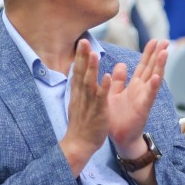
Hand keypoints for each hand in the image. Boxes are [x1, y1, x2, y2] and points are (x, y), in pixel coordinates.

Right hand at [59, 40, 111, 176]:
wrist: (79, 144)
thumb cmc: (81, 124)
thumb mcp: (79, 102)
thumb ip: (81, 87)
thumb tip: (79, 75)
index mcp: (78, 93)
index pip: (78, 71)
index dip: (79, 56)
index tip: (82, 42)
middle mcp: (82, 96)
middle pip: (81, 73)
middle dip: (82, 57)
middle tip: (83, 41)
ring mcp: (89, 103)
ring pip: (89, 83)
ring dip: (92, 68)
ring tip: (94, 53)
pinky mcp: (98, 112)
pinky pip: (101, 98)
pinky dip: (103, 87)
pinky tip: (107, 76)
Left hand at [108, 39, 168, 156]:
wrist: (119, 138)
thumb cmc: (117, 118)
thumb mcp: (114, 94)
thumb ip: (119, 80)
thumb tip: (122, 64)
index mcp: (134, 86)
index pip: (143, 66)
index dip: (149, 53)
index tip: (154, 40)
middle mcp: (141, 90)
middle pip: (151, 68)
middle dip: (157, 55)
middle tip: (164, 41)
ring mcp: (144, 99)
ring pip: (153, 79)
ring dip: (159, 66)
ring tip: (164, 52)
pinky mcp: (142, 109)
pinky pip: (149, 96)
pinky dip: (153, 86)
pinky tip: (157, 77)